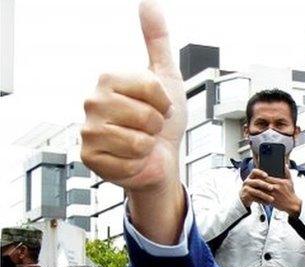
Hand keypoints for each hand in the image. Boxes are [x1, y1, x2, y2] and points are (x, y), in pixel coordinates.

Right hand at [80, 1, 186, 243]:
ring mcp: (88, 130)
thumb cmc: (162, 120)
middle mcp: (92, 101)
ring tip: (141, 142)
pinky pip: (128, 160)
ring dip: (148, 145)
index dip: (165, 103)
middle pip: (146, 115)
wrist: (161, 159)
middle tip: (149, 128)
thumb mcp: (166, 77)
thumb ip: (157, 41)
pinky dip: (137, 163)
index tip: (159, 106)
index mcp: (108, 79)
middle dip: (157, 126)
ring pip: (137, 140)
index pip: (152, 88)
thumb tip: (149, 3)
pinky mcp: (90, 157)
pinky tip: (131, 158)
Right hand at [240, 168, 272, 208]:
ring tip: (272, 199)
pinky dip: (262, 201)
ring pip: (256, 192)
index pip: (255, 171)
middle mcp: (247, 181)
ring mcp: (246, 189)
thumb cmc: (256, 188)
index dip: (260, 173)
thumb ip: (267, 180)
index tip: (267, 175)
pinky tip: (268, 203)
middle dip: (265, 185)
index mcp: (251, 176)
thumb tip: (280, 177)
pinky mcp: (246, 196)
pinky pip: (255, 199)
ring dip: (265, 195)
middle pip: (256, 182)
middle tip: (272, 188)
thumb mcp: (259, 183)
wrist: (245, 197)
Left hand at [240, 169, 301, 214]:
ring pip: (261, 190)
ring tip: (253, 187)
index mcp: (280, 182)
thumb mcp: (290, 181)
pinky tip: (255, 194)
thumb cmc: (291, 193)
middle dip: (257, 181)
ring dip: (256, 188)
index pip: (266, 177)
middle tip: (252, 180)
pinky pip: (262, 197)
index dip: (260, 176)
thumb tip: (285, 165)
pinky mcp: (271, 201)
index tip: (257, 175)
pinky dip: (258, 195)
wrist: (293, 205)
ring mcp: (273, 195)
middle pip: (262, 183)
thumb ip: (287, 172)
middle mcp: (275, 188)